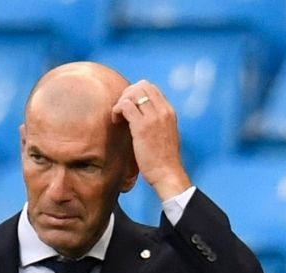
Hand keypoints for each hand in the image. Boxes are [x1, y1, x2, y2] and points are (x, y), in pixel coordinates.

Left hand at [111, 80, 190, 199]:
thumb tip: (144, 116)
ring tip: (118, 117)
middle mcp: (163, 111)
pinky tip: (116, 121)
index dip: (136, 93)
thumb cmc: (165, 160)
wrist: (168, 174)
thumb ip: (159, 122)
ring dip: (121, 101)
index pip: (151, 88)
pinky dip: (117, 110)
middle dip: (127, 94)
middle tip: (120, 110)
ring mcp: (153, 117)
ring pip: (133, 93)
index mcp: (169, 112)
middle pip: (142, 86)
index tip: (129, 106)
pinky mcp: (142, 127)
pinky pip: (125, 106)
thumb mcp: (167, 135)